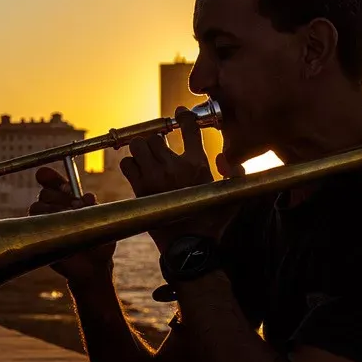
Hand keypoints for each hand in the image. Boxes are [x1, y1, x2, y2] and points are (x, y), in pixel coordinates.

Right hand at [29, 165, 114, 285]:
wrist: (94, 267)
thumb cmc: (99, 242)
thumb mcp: (100, 221)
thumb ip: (92, 207)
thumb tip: (87, 197)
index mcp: (69, 201)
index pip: (55, 184)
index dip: (50, 178)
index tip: (45, 175)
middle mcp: (55, 209)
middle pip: (45, 193)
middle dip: (58, 196)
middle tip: (74, 204)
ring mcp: (45, 223)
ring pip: (37, 206)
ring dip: (55, 210)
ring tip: (71, 218)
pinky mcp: (39, 236)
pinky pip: (35, 222)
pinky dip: (48, 222)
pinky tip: (61, 227)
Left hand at [121, 106, 243, 249]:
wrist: (190, 247)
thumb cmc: (212, 223)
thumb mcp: (231, 196)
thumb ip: (234, 173)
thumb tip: (226, 158)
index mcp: (197, 165)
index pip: (187, 128)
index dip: (183, 117)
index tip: (180, 113)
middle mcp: (174, 168)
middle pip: (154, 136)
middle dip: (156, 138)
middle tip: (160, 144)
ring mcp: (154, 178)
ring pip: (137, 146)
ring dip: (141, 148)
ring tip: (148, 156)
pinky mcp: (140, 190)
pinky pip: (127, 164)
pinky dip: (130, 164)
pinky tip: (138, 170)